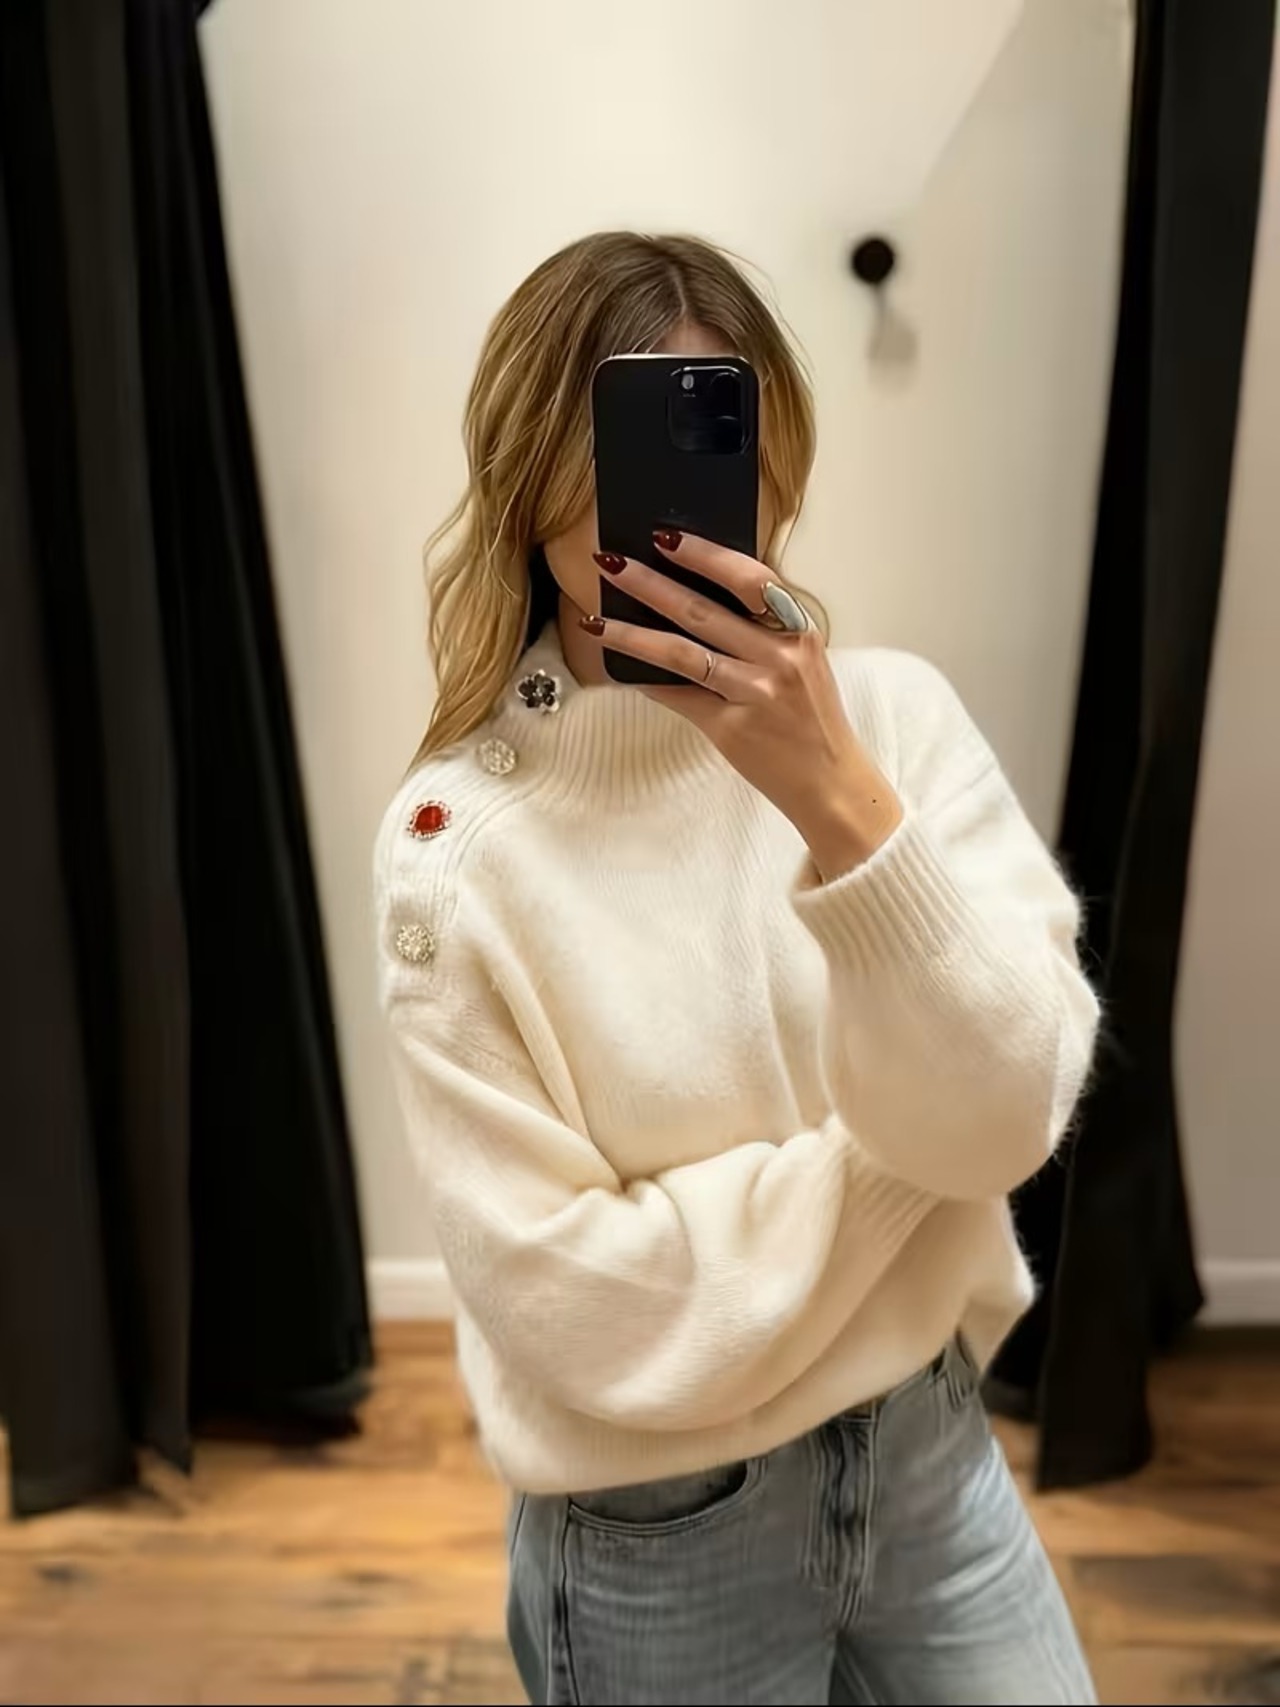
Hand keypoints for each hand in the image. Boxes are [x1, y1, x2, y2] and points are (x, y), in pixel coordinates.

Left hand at [582, 532, 902, 878]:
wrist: (832, 783)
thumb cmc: (812, 718)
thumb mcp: (803, 662)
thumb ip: (764, 629)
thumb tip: (696, 595)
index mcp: (799, 632)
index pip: (750, 578)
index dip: (706, 555)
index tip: (666, 536)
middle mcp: (779, 658)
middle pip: (703, 611)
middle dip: (649, 583)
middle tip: (609, 561)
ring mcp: (755, 694)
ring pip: (681, 654)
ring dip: (632, 634)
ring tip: (595, 618)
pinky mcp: (732, 729)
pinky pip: (679, 697)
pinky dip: (646, 681)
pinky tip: (618, 668)